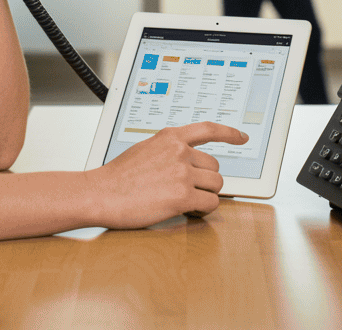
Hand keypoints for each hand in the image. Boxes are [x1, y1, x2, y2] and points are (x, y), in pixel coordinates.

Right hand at [90, 122, 247, 227]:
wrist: (100, 194)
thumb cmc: (117, 177)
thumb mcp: (144, 149)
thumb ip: (167, 150)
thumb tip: (186, 160)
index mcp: (170, 137)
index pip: (208, 129)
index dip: (229, 133)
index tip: (241, 137)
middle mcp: (179, 151)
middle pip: (215, 166)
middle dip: (205, 180)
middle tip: (189, 190)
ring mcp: (182, 173)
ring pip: (216, 185)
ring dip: (205, 196)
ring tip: (186, 202)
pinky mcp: (182, 195)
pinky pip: (210, 203)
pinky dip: (203, 210)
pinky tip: (188, 211)